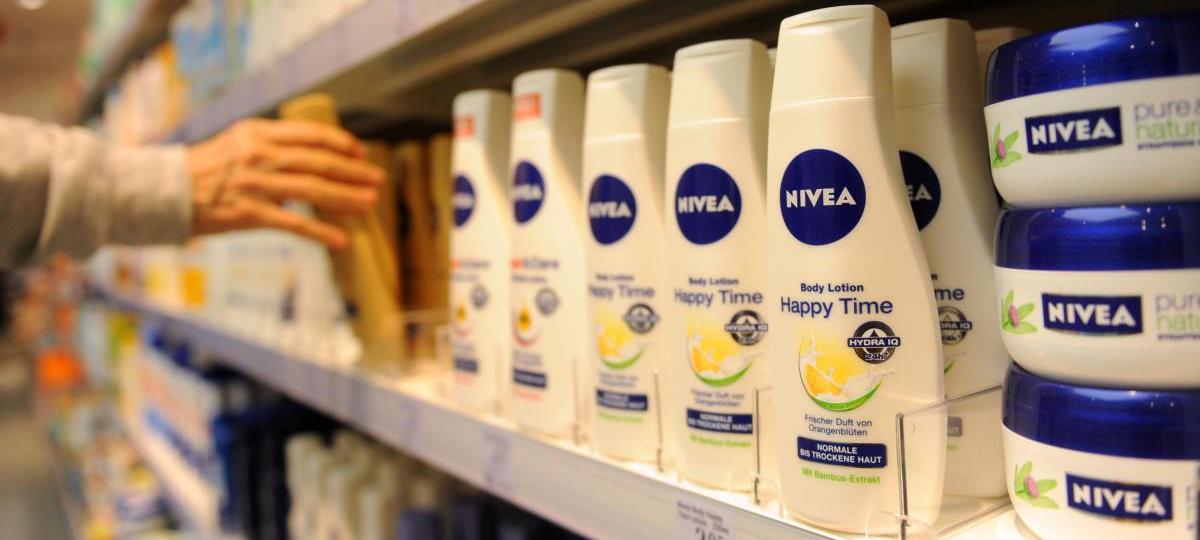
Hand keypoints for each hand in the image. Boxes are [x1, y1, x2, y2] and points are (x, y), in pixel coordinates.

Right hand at [186, 118, 382, 247]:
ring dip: (346, 198)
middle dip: (353, 172)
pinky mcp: (250, 213)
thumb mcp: (238, 142)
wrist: (167, 192)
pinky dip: (321, 233)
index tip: (360, 154)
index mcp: (258, 133)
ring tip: (370, 204)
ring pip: (312, 190)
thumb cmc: (209, 168)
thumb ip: (274, 145)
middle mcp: (258, 155)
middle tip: (378, 180)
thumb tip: (313, 158)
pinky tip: (342, 240)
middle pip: (318, 162)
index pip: (309, 134)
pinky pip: (293, 224)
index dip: (340, 143)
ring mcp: (255, 184)